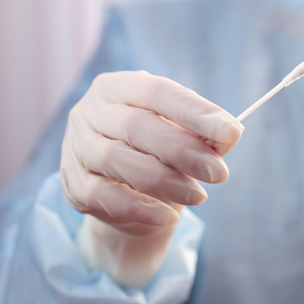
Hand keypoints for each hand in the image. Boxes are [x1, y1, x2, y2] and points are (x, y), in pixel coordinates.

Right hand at [61, 71, 242, 284]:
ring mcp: (76, 146)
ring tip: (199, 196)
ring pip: (118, 161)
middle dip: (185, 151)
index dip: (196, 112)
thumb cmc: (158, 152)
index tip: (231, 132)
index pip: (159, 93)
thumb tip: (231, 133)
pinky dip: (140, 207)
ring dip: (165, 181)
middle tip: (219, 173)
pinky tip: (169, 216)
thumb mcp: (182, 136)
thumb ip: (203, 133)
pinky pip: (104, 195)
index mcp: (119, 87)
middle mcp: (90, 111)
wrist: (126, 194)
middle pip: (138, 127)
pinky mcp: (72, 184)